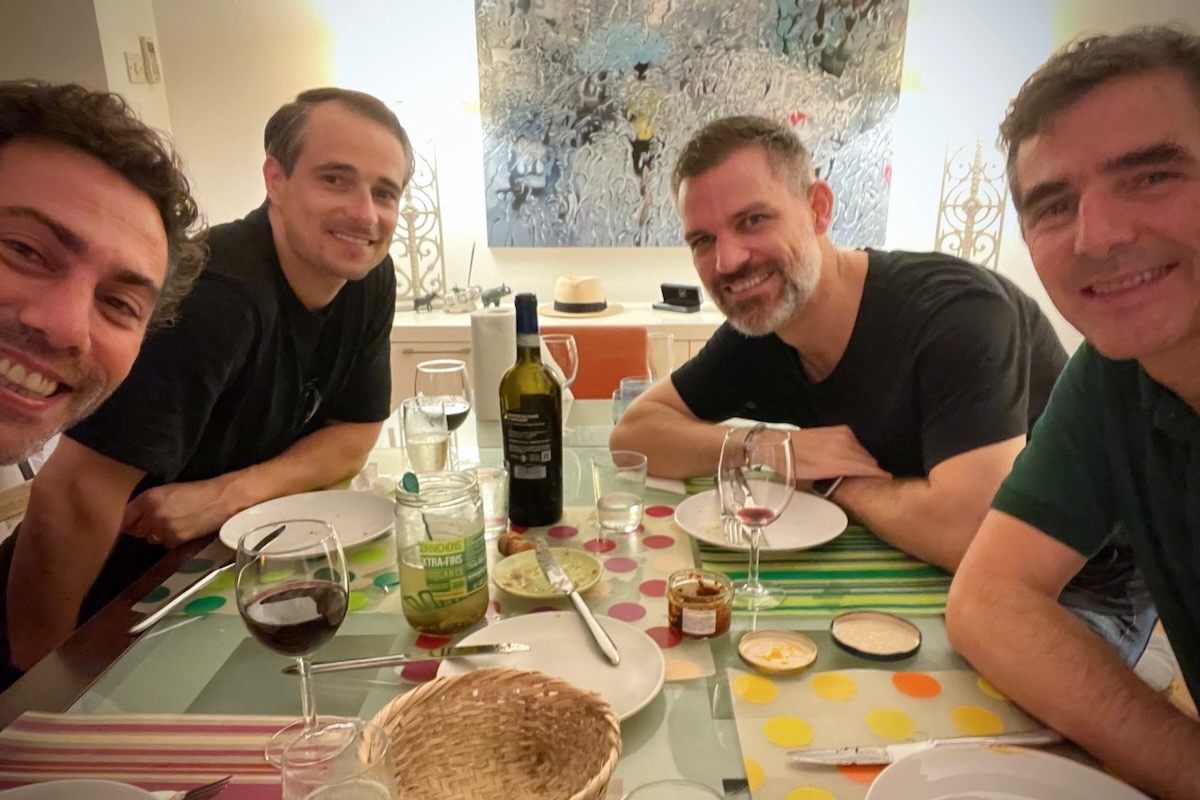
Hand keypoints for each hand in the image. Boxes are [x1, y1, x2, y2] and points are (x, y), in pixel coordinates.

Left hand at [122, 477, 239, 547]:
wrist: (220, 500)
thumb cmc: (197, 491)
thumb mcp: (168, 491)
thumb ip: (149, 502)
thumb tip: (134, 515)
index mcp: (148, 498)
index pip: (125, 517)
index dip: (127, 520)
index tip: (130, 522)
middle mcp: (152, 515)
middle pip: (134, 530)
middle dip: (141, 527)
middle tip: (154, 521)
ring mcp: (163, 529)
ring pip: (149, 538)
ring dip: (155, 534)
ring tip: (170, 525)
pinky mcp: (174, 540)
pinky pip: (163, 543)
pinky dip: (168, 539)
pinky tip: (180, 530)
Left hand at [790, 426, 889, 481]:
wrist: (782, 444)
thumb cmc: (794, 466)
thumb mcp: (814, 482)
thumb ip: (836, 483)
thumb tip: (849, 487)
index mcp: (838, 461)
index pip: (869, 470)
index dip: (880, 479)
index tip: (884, 485)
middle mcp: (844, 445)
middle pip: (870, 461)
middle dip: (872, 472)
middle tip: (868, 482)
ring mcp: (844, 435)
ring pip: (865, 452)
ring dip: (865, 462)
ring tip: (858, 472)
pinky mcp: (842, 429)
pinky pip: (858, 444)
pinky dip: (857, 452)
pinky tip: (850, 459)